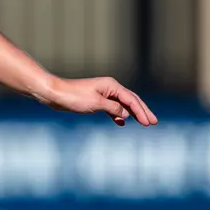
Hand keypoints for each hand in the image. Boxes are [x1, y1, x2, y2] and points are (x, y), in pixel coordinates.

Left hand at [41, 75, 157, 126]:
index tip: (150, 123)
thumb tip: (126, 114)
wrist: (55, 94)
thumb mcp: (96, 104)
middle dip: (142, 112)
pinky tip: (121, 122)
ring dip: (132, 114)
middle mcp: (109, 87)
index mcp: (112, 86)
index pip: (131, 100)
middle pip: (130, 100)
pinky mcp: (95, 100)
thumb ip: (113, 108)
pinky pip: (111, 108)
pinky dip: (117, 115)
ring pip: (122, 104)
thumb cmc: (74, 97)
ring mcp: (103, 93)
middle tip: (154, 122)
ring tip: (143, 123)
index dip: (142, 112)